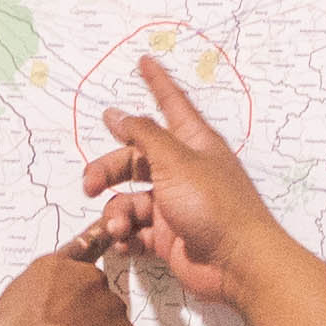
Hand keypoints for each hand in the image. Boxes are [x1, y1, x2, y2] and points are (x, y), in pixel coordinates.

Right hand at [83, 57, 292, 314]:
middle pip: (134, 158)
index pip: (171, 104)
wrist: (236, 264)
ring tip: (119, 228)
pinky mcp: (168, 236)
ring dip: (116, 212)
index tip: (145, 61)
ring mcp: (174, 205)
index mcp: (192, 143)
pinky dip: (125, 235)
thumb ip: (143, 135)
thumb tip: (116, 114)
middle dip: (107, 170)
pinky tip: (124, 242)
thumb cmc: (214, 205)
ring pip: (129, 198)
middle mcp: (182, 171)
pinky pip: (135, 229)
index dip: (157, 83)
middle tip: (89, 185)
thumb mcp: (175, 161)